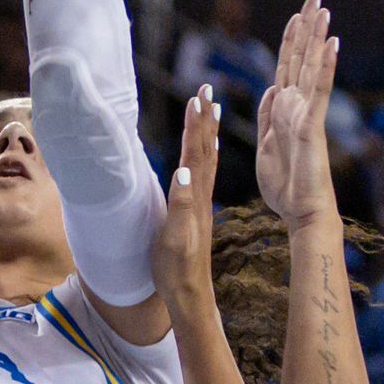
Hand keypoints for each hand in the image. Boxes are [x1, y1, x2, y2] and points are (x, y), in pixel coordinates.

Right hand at [152, 86, 220, 320]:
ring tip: (209, 108)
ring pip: (205, 159)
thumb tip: (182, 172)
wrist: (190, 294)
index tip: (198, 96)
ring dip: (206, 132)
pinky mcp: (196, 211)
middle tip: (205, 88)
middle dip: (203, 118)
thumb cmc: (176, 270)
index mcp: (194, 196)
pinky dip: (203, 155)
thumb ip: (179, 205)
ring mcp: (199, 203)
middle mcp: (200, 195)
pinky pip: (203, 174)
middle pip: (203, 149)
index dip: (196, 124)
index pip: (196, 152)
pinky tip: (203, 151)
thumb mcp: (174, 239)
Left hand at [256, 0, 339, 230]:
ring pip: (313, 69)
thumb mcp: (267, 143)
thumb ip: (268, 115)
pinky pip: (320, 91)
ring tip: (324, 10)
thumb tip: (270, 88)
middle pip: (302, 59)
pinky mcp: (313, 125)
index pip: (287, 67)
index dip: (291, 40)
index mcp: (285, 109)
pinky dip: (326, 68)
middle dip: (307, 28)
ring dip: (318, 38)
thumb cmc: (286, 185)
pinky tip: (331, 45)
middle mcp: (299, 106)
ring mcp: (308, 113)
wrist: (301, 212)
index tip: (296, 15)